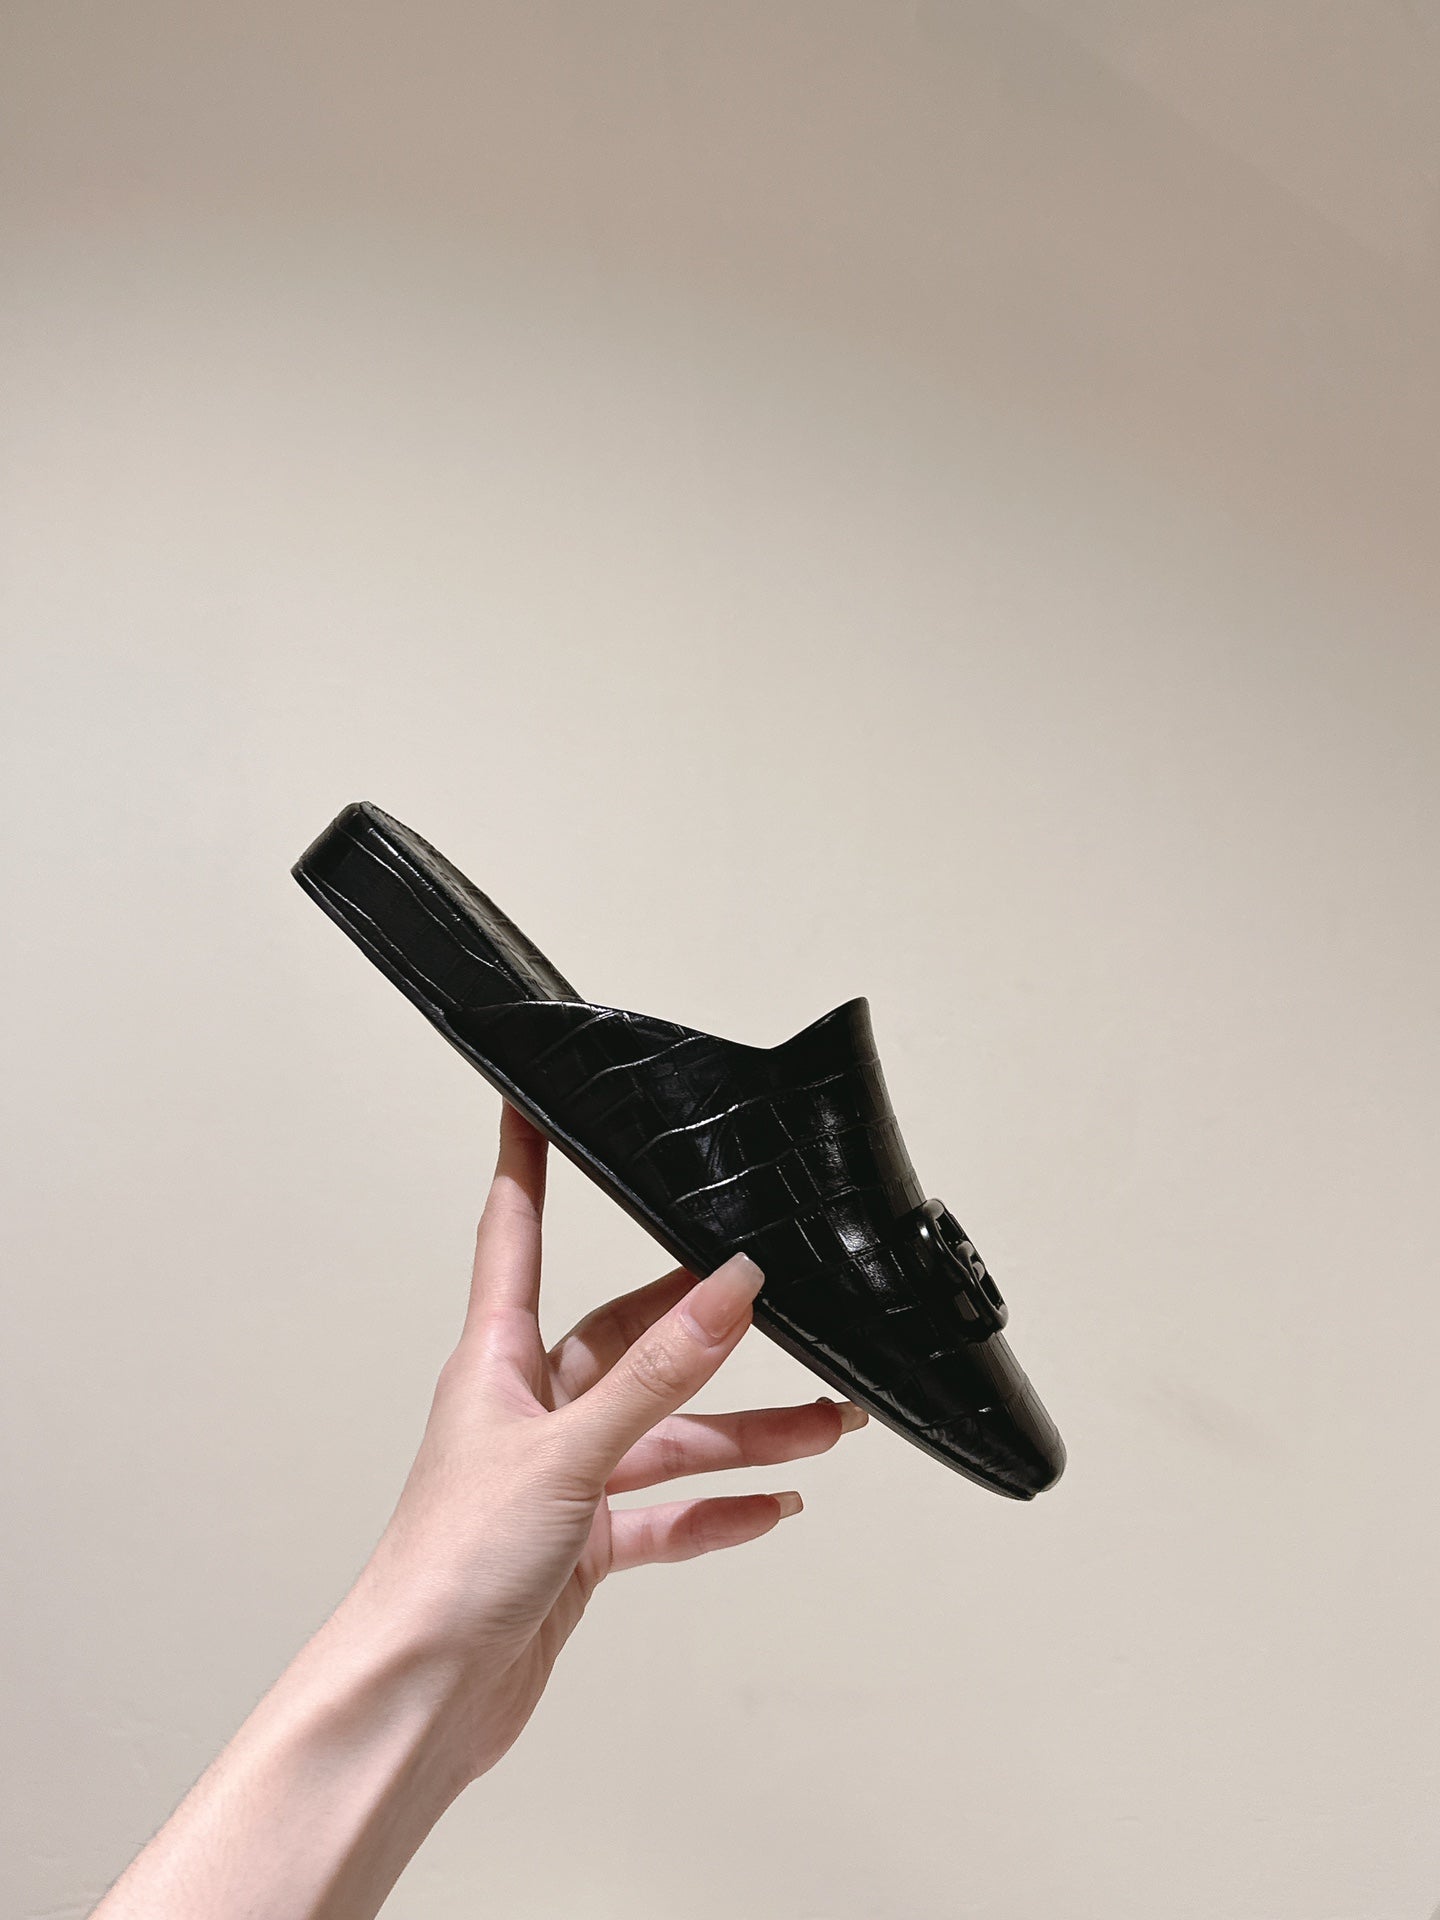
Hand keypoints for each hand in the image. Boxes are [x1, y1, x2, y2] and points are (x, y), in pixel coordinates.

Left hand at [346, 1103, 867, 1784]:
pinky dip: (716, 1511)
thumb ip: (657, 1373)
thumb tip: (728, 1289)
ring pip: (667, 1435)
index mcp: (498, 1360)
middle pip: (633, 1343)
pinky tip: (770, 1507)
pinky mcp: (579, 1545)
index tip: (535, 1102)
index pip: (516, 1232)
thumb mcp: (568, 1450)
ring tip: (824, 1426)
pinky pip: (664, 1513)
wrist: (420, 1699)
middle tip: (786, 1310)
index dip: (526, 1162)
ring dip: (743, 1433)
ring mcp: (558, 1477)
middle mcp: (529, 1408)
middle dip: (714, 1333)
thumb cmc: (446, 1566)